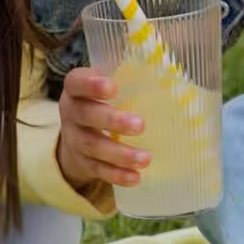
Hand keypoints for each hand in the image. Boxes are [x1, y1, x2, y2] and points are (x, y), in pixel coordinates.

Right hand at [55, 67, 147, 189]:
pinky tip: (135, 177)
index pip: (76, 82)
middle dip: (112, 120)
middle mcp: (71, 113)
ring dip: (120, 153)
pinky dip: (116, 175)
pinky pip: (98, 170)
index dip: (91, 85)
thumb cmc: (102, 102)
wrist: (77, 137)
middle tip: (140, 125)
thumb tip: (172, 66)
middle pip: (85, 115)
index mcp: (76, 90)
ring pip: (92, 146)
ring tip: (145, 158)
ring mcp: (74, 140)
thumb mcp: (107, 85)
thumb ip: (130, 76)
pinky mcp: (83, 163)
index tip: (113, 88)